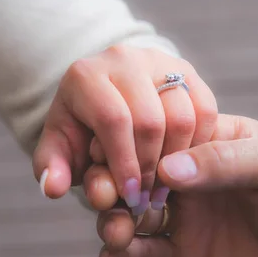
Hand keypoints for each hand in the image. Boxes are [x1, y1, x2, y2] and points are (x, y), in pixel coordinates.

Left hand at [32, 45, 216, 213]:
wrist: (107, 101)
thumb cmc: (81, 132)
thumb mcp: (60, 151)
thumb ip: (52, 170)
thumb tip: (52, 188)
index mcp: (86, 74)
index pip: (113, 119)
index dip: (124, 163)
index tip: (130, 196)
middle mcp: (123, 58)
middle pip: (150, 119)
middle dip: (151, 167)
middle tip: (148, 199)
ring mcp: (159, 60)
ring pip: (182, 115)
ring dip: (178, 161)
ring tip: (164, 187)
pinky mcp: (187, 70)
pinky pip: (205, 110)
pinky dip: (199, 144)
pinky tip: (183, 167)